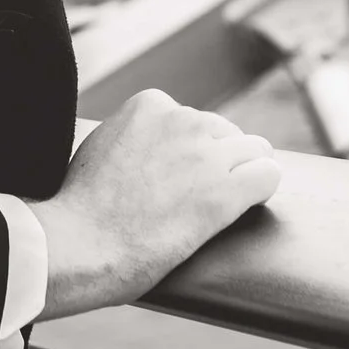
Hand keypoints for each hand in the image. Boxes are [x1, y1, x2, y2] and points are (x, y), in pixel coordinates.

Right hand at [29, 90, 280, 319]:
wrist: (80, 244)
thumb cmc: (82, 207)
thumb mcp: (101, 146)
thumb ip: (131, 135)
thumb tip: (148, 144)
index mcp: (150, 105)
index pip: (193, 118)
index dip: (189, 150)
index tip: (177, 175)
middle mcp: (182, 120)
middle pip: (224, 132)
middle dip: (216, 160)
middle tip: (197, 194)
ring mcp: (205, 155)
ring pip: (255, 150)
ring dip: (242, 174)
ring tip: (224, 201)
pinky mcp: (224, 193)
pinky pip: (268, 176)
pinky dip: (262, 190)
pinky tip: (247, 205)